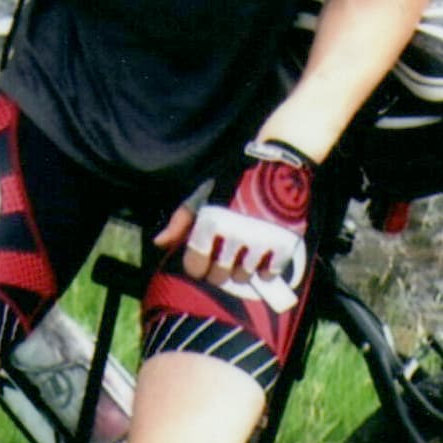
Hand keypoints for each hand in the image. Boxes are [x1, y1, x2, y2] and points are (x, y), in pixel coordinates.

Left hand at [157, 135, 317, 302]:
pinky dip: (264, 267)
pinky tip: (262, 252)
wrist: (278, 166)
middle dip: (218, 268)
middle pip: (218, 276)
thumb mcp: (203, 194)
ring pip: (242, 276)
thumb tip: (159, 243)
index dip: (197, 265)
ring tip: (244, 249)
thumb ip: (180, 220)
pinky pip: (268, 273)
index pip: (195, 266)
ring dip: (241, 267)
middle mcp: (234, 234)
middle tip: (225, 254)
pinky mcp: (283, 244)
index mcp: (211, 222)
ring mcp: (261, 241)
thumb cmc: (235, 180)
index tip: (203, 258)